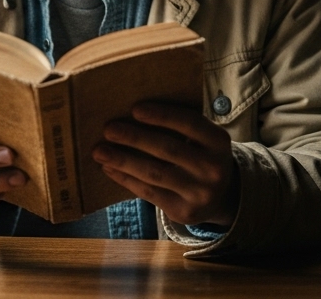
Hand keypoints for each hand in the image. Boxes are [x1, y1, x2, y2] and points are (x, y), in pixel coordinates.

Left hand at [93, 102, 239, 227]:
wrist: (221, 197)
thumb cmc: (200, 155)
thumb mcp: (203, 139)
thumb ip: (180, 126)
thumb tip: (132, 113)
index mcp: (219, 142)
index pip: (190, 123)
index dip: (162, 115)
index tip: (134, 109)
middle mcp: (214, 168)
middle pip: (169, 149)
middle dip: (135, 138)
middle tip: (108, 129)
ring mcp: (200, 193)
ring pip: (155, 174)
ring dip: (123, 161)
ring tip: (100, 151)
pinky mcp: (184, 212)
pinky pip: (149, 193)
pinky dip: (126, 179)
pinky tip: (110, 169)